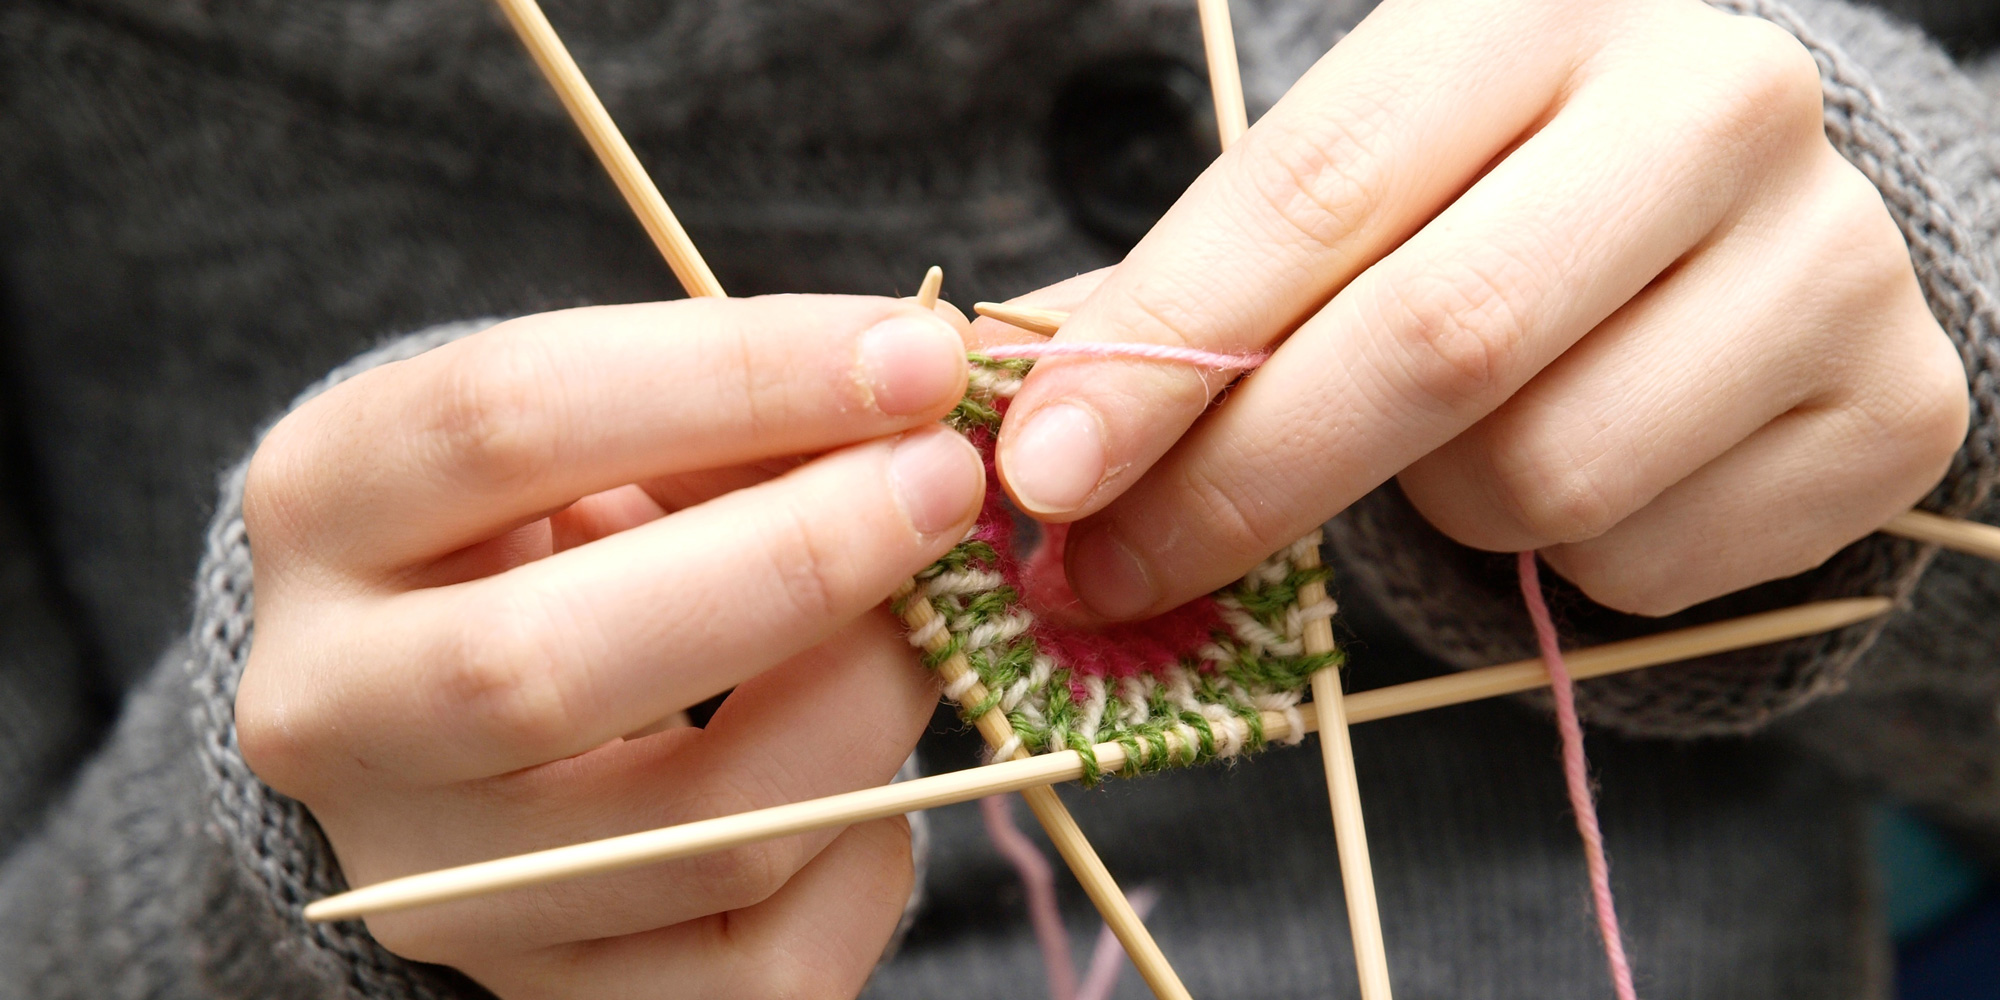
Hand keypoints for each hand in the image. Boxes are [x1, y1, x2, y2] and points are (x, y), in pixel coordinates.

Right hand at [235, 296, 981, 996]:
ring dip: (872, 701)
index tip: (918, 356)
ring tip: (935, 614)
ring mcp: (439, 885)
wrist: (463, 717)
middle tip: (945, 484)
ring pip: (704, 834)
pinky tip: (868, 759)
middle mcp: (333, 714)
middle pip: (550, 663)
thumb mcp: (602, 434)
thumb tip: (921, 405)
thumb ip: (729, 420)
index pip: (506, 420)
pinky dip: (870, 841)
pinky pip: (772, 956)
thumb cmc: (562, 531)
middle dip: (798, 561)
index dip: (739, 376)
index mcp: (324, 509)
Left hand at [991, 0, 1967, 617]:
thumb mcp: (1355, 190)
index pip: (1312, 191)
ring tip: (1457, 444)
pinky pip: (1643, 562)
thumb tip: (1015, 421)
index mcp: (1537, 6)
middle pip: (1432, 343)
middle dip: (1240, 483)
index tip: (1044, 470)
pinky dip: (1568, 560)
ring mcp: (1831, 255)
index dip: (1160, 347)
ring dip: (1437, 513)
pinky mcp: (1890, 409)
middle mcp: (1712, 101)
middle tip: (1118, 567)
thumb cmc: (1500, 199)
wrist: (1750, 229)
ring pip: (1538, 476)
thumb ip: (1193, 290)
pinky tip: (1593, 467)